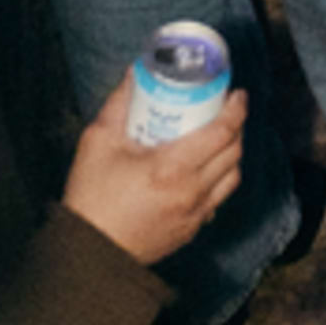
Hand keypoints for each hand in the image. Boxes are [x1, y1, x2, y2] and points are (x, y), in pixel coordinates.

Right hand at [64, 61, 250, 265]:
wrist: (88, 251)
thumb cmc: (91, 198)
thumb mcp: (98, 143)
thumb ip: (119, 103)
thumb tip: (135, 73)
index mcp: (172, 168)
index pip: (223, 132)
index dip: (236, 109)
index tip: (237, 94)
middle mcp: (192, 192)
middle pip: (234, 152)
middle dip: (236, 127)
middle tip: (226, 110)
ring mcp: (194, 215)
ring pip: (232, 177)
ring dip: (232, 154)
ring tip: (219, 138)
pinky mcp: (190, 231)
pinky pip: (218, 200)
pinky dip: (220, 180)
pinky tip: (204, 171)